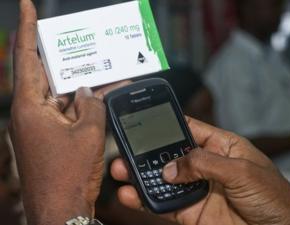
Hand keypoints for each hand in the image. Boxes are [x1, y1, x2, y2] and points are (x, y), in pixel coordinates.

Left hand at [9, 1, 129, 223]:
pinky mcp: (48, 137)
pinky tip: (102, 96)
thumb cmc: (69, 174)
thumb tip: (89, 92)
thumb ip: (93, 105)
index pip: (26, 56)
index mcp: (29, 106)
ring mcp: (38, 125)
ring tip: (102, 69)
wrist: (60, 210)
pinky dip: (82, 104)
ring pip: (59, 93)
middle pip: (45, 73)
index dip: (27, 27)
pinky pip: (66, 112)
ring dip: (80, 84)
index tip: (27, 4)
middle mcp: (29, 112)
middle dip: (64, 56)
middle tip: (78, 39)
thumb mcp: (89, 133)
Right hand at [111, 118, 289, 224]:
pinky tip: (132, 195)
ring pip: (164, 180)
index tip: (143, 119)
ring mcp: (198, 189)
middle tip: (124, 149)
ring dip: (142, 176)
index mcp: (222, 146)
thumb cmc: (275, 197)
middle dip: (147, 152)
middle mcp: (207, 166)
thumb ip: (204, 164)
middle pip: (171, 154)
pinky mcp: (193, 213)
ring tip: (120, 171)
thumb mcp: (242, 171)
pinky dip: (147, 200)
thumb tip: (171, 166)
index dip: (168, 123)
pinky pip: (166, 205)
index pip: (190, 129)